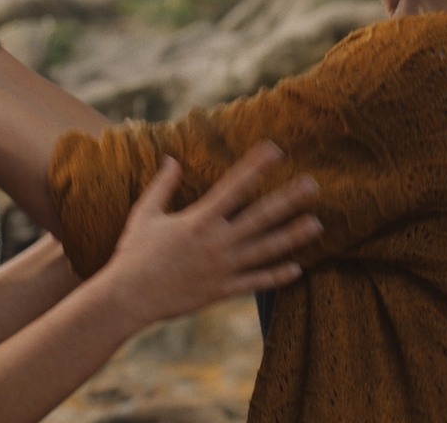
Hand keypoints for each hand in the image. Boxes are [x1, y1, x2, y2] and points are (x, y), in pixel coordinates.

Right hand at [97, 141, 321, 328]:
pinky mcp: (222, 290)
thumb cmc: (133, 253)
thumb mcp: (145, 213)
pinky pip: (255, 282)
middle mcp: (217, 242)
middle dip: (288, 200)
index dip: (255, 166)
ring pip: (266, 249)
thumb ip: (163, 186)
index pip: (234, 186)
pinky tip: (297, 269)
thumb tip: (171, 159)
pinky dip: (276, 277)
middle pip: (260, 217)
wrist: (129, 297)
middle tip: (314, 186)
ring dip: (293, 236)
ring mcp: (222, 268)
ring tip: (317, 224)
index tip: (275, 149)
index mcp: (199, 220)